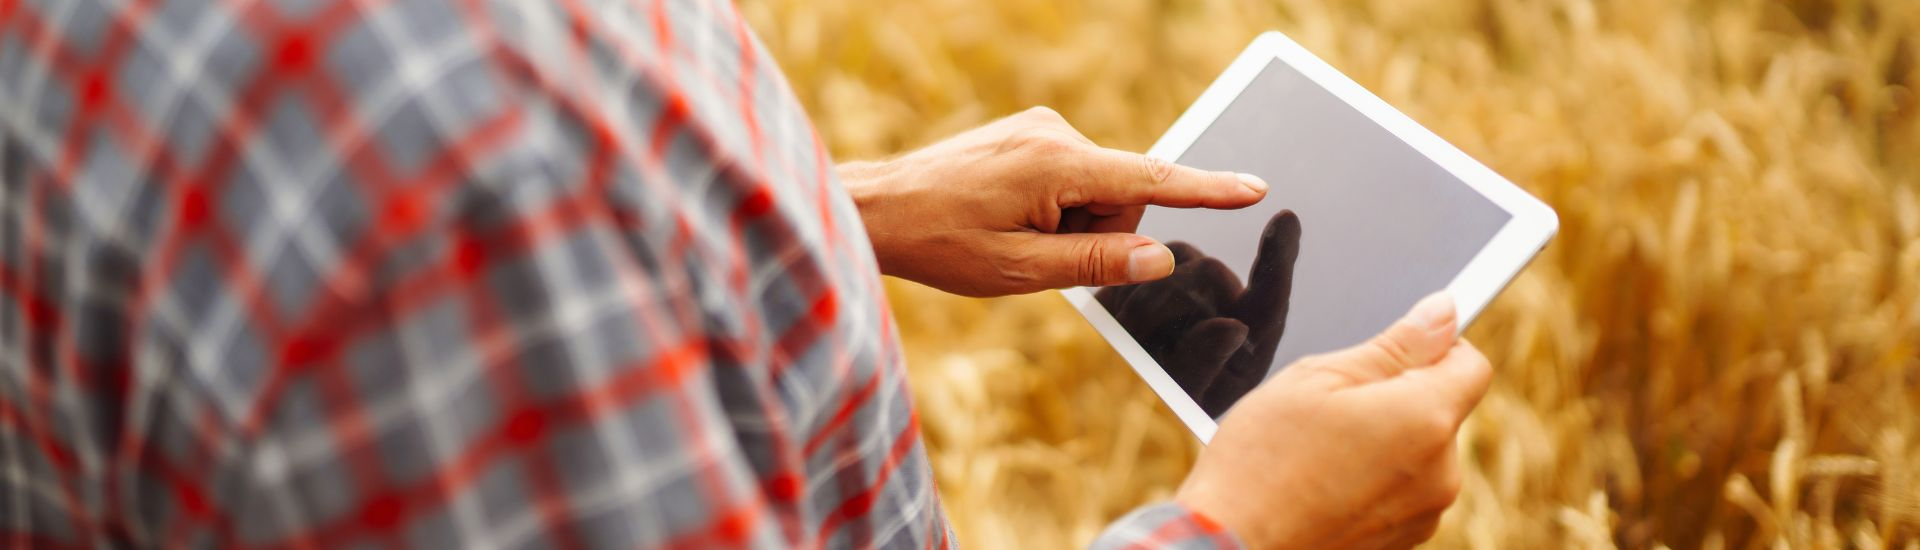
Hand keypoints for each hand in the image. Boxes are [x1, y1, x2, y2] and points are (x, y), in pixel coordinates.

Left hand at [838, 107, 1267, 296]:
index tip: (1254, 188)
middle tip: (1037, 255)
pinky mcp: (1031, 135)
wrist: (881, 208)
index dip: (1206, 190)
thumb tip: (1160, 259)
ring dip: (1071, 224)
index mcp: (1057, 164)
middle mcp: (1055, 134)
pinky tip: (1008, 218)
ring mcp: (1041, 130)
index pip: (1150, 182)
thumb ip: (1097, 263)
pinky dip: (1056, 208)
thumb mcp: (1021, 270)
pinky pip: (1072, 179)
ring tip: (1012, 235)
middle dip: (1097, 235)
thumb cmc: (942, 243)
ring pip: (1097, 192)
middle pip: (1122, 199)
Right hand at [1094, 210, 1302, 415]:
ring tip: (1134, 338)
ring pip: (1174, 259)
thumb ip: (1205, 362)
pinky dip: (1132, 280)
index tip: (1286, 220)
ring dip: (1148, 293)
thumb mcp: (1181, 396)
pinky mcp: (1161, 273)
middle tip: (1146, 342)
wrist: (1117, 399)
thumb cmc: (1158, 405)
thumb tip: (1233, 326)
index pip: (1269, 298)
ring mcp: (1197, 288)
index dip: (1278, 258)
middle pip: (1210, 271)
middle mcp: (1229, 308)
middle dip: (1173, 299)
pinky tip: (1124, 317)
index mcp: (1250, 342)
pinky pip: (1145, 254)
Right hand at [1176, 293, 1490, 549]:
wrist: (1231, 547)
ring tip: (1319, 451)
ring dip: (1384, 442)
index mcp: (1425, 419)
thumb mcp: (1318, 379)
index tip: (1399, 347)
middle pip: (1440, 412)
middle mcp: (1440, 473)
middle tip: (1332, 404)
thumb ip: (1393, 345)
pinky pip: (1400, 493)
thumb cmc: (1262, 462)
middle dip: (1398, 398)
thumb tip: (1442, 314)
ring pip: (1418, 454)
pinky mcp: (1401, 543)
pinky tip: (1322, 483)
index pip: (1471, 364)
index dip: (1438, 347)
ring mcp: (1422, 515)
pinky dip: (1372, 481)